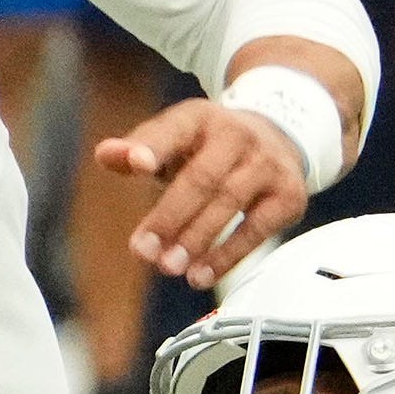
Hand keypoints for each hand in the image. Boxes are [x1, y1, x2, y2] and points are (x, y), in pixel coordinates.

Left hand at [97, 96, 309, 288]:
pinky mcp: (288, 194)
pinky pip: (256, 229)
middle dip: (170, 216)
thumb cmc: (209, 148)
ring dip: (196, 239)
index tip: (138, 165)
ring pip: (229, 203)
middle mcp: (237, 134)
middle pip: (202, 177)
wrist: (281, 137)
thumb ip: (136, 150)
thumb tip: (105, 155)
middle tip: (142, 252)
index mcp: (200, 117)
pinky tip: (199, 276)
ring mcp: (267, 163)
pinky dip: (226, 256)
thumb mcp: (174, 141)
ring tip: (168, 267)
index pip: (174, 129)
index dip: (155, 146)